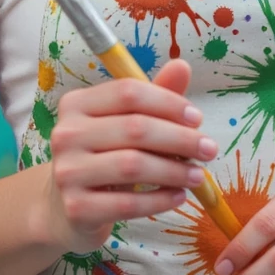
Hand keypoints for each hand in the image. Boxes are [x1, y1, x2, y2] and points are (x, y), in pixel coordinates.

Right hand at [45, 59, 217, 251]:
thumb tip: (182, 66)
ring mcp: (68, 172)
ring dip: (174, 171)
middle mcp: (67, 134)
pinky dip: (159, 199)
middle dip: (181, 139)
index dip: (168, 102)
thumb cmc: (102, 156)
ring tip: (198, 175)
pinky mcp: (77, 208)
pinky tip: (178, 196)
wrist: (64, 207)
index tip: (197, 118)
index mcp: (77, 103)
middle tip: (209, 149)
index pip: (128, 92)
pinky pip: (128, 203)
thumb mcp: (124, 123)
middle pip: (135, 128)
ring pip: (133, 165)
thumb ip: (154, 96)